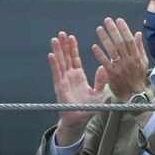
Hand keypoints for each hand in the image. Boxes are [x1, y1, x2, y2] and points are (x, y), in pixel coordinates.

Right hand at [48, 30, 109, 144]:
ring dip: (57, 51)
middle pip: (65, 58)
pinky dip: (54, 64)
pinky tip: (51, 55)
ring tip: (55, 39)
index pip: (75, 59)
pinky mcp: (60, 87)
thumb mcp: (99, 93)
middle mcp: (69, 77)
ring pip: (60, 63)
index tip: (71, 37)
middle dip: (63, 46)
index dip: (72, 48)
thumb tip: (103, 68)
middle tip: (61, 33)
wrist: (79, 120)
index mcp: (78, 77)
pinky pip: (57, 73)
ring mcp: (64, 81)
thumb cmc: (88, 108)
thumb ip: (101, 80)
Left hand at [91, 17, 149, 98]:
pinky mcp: (113, 74)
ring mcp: (120, 67)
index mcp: (137, 57)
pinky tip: (94, 46)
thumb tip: (138, 33)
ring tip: (99, 29)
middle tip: (107, 21)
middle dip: (113, 30)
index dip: (124, 29)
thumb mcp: (143, 62)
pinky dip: (100, 54)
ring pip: (112, 50)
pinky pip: (105, 62)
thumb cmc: (138, 78)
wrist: (135, 96)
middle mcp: (129, 60)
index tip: (118, 20)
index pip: (130, 39)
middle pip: (120, 42)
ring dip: (105, 39)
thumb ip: (140, 47)